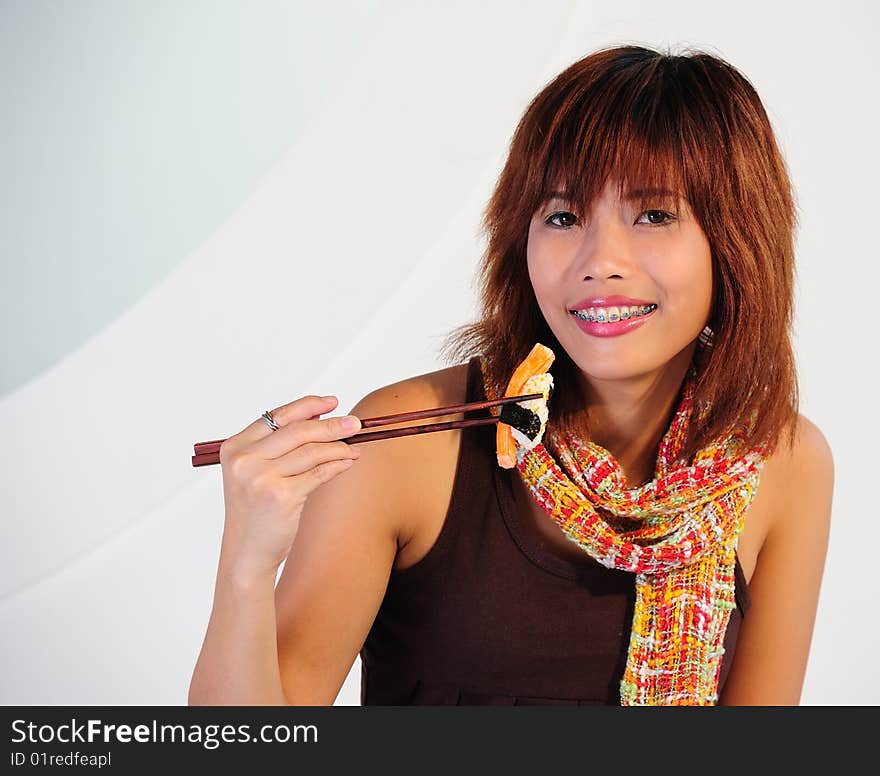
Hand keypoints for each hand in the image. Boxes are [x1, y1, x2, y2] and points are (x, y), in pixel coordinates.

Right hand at [216, 395, 361, 579]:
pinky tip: (348, 463)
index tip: (332, 402)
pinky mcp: (281, 497)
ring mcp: (261, 478)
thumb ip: (279, 445)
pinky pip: (319, 473)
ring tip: (354, 449)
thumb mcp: (255, 472)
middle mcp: (244, 460)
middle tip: (356, 424)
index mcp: (234, 448)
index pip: (277, 416)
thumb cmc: (255, 510)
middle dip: (332, 425)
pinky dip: (337, 465)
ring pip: (312, 452)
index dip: (308, 406)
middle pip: (298, 431)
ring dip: (340, 448)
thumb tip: (321, 416)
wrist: (246, 553)